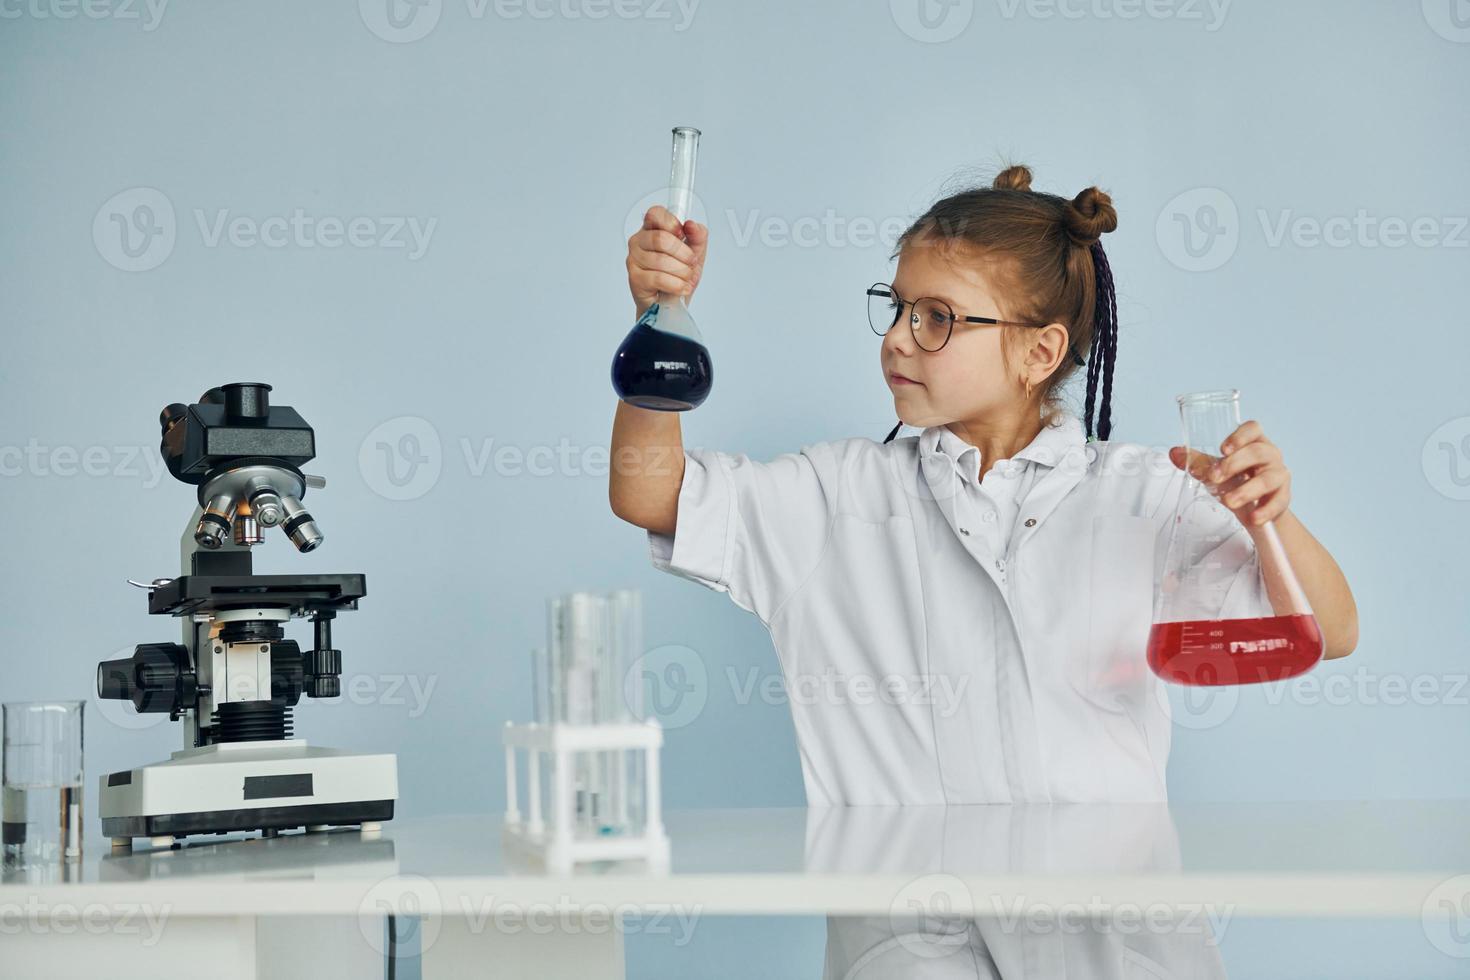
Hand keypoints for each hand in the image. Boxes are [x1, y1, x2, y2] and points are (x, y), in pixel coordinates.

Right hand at [626, 205, 707, 316]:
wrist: (671, 304)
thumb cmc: (678, 276)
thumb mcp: (695, 253)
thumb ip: (697, 236)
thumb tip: (692, 225)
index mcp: (652, 229)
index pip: (655, 213)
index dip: (671, 223)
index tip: (682, 234)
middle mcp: (639, 241)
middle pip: (661, 239)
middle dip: (684, 253)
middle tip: (691, 263)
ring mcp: (634, 260)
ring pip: (661, 260)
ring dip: (682, 272)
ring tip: (686, 278)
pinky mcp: (634, 279)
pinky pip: (658, 278)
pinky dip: (676, 284)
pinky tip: (681, 287)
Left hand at [1167, 419, 1290, 528]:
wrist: (1257, 507)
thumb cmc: (1237, 480)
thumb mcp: (1217, 470)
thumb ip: (1199, 462)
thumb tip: (1174, 453)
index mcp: (1254, 442)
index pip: (1253, 429)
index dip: (1240, 436)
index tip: (1223, 449)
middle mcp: (1270, 455)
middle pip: (1257, 452)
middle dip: (1234, 465)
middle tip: (1214, 478)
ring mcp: (1279, 475)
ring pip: (1268, 479)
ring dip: (1247, 491)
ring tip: (1229, 502)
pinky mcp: (1283, 496)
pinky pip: (1278, 502)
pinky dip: (1265, 510)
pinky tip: (1253, 518)